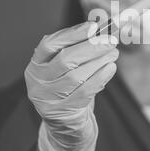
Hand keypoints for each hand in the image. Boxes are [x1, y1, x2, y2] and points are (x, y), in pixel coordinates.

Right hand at [24, 21, 118, 150]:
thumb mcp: (66, 68)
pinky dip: (100, 77)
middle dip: (91, 47)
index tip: (92, 27)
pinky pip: (85, 92)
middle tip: (110, 41)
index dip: (72, 34)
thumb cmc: (68, 88)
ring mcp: (47, 99)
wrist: (64, 123)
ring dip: (99, 62)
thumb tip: (99, 29)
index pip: (49, 45)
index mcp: (35, 65)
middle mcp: (37, 81)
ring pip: (76, 76)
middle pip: (65, 59)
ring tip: (114, 54)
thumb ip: (77, 48)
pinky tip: (111, 68)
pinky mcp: (62, 113)